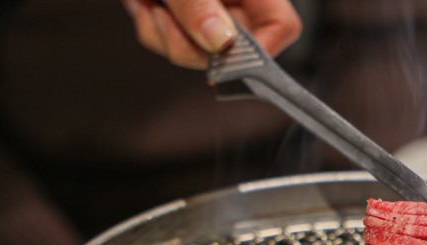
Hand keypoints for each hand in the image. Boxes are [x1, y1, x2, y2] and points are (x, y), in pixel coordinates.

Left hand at [123, 0, 301, 68]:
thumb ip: (197, 3)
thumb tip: (221, 41)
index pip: (280, 25)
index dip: (260, 49)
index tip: (225, 56)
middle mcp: (236, 0)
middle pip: (233, 49)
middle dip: (192, 44)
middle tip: (165, 18)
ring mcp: (208, 11)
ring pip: (198, 53)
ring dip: (165, 35)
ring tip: (151, 2)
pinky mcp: (183, 19)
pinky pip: (172, 44)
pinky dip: (151, 27)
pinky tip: (145, 2)